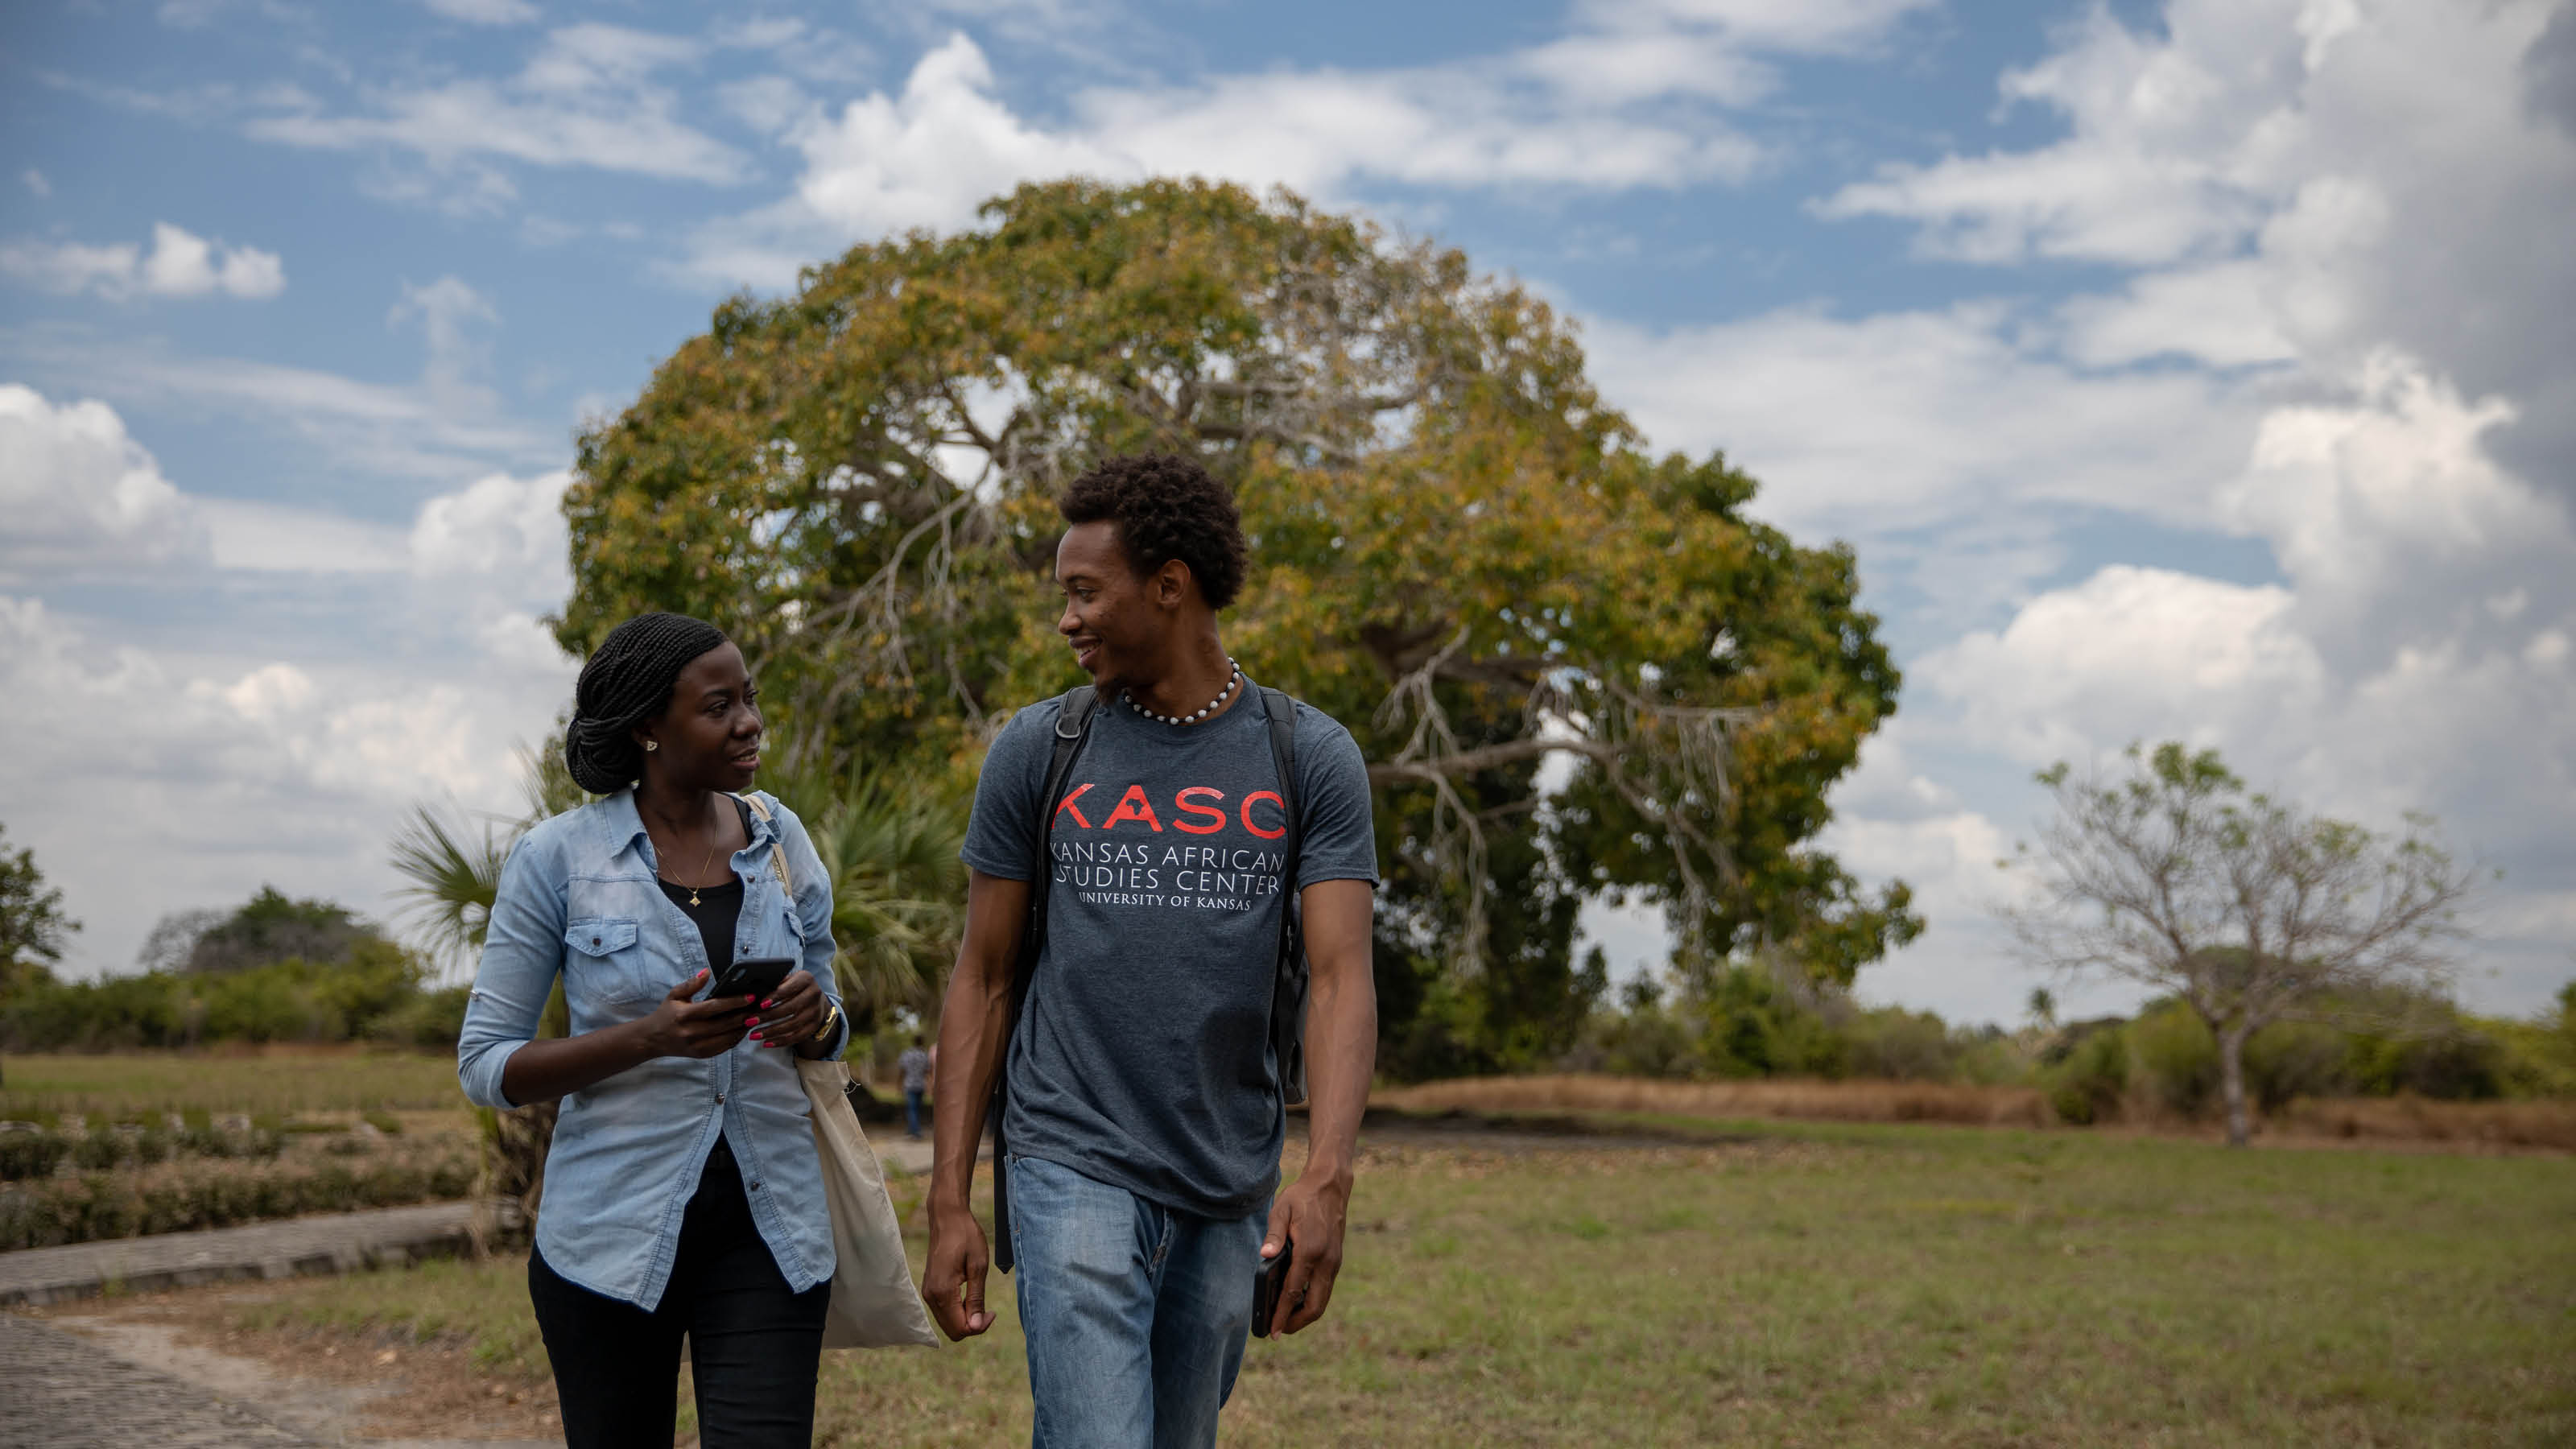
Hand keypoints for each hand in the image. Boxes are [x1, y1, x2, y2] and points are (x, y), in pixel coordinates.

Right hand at [635, 970, 751, 1059]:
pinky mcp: (702, 1055)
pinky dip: (736, 1038)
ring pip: (727, 1038)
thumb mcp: (674, 995)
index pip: (714, 1007)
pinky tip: (744, 1028)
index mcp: (684, 1015)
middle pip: (724, 1024)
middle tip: (760, 1007)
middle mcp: (691, 1032)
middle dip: (745, 1015)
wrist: (653, 1039)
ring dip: (744, 1028)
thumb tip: (707, 971)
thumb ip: (691, 984)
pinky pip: (724, 1047)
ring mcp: (697, 1046)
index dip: (734, 1002)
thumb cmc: (666, 1014)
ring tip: (756, 1016)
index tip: (750, 997)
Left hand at [748, 969, 825, 1050]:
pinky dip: (780, 1041)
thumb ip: (774, 983)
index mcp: (806, 979)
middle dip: (767, 1016)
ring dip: (771, 1031)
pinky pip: (797, 1037)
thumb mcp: (787, 980)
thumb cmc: (793, 987)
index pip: (789, 988)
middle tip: (749, 1021)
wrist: (814, 998)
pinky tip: (766, 1043)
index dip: (775, 996)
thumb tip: (752, 991)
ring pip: (792, 1024)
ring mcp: (816, 1012)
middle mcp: (814, 995)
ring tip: (754, 1035)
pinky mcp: (814, 1026)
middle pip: (790, 1008)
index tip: (760, 1004)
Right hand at [922, 1201, 995, 1340]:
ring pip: (947, 1323)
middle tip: (988, 1309)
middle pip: (952, 1331)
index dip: (980, 1327)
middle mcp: (930, 1296)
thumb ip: (976, 1299)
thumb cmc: (966, 1237)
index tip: (993, 1312)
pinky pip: (943, 1312)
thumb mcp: (978, 1267)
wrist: (947, 1217)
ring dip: (965, 1319)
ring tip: (979, 1299)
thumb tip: (976, 1327)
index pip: (960, 1329)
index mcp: (943, 1291)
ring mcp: (927, 1292)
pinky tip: (968, 1296)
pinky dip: (957, 1311)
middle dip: (973, 1326)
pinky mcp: (929, 1288)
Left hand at [1260, 1169, 1350, 1335]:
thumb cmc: (1302, 1197)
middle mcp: (1326, 1262)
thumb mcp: (1282, 1210)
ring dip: (1305, 1314)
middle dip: (1296, 1323)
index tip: (1272, 1332)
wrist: (1330, 1186)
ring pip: (1323, 1301)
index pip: (1294, 1292)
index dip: (1281, 1315)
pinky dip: (1312, 1301)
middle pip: (1315, 1307)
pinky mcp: (1336, 1261)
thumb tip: (1264, 1256)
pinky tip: (1296, 1300)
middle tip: (1277, 1330)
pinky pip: (1325, 1289)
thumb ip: (1273, 1235)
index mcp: (1310, 1250)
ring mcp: (1334, 1263)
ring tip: (1284, 1319)